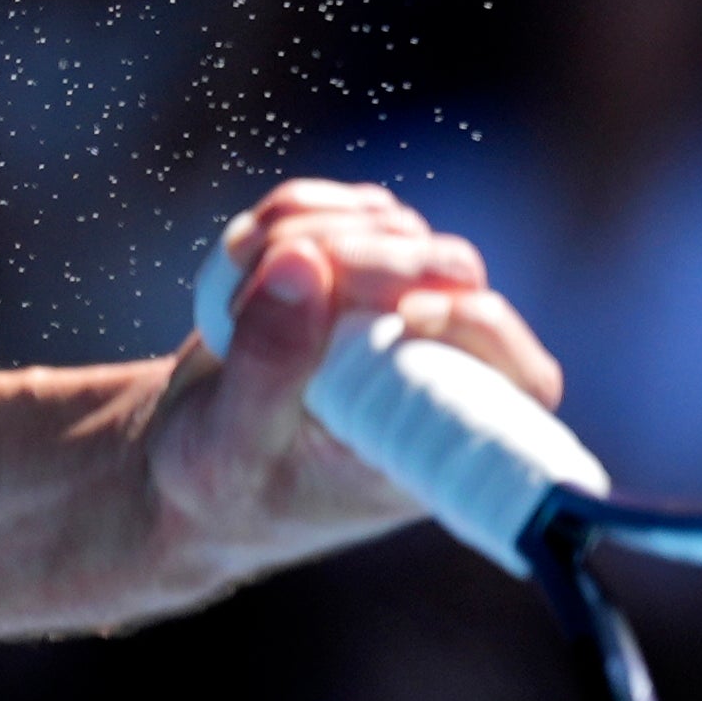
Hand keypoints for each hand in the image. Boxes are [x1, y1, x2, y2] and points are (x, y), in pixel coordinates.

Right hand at [145, 179, 564, 577]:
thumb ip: (271, 365)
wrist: (181, 463)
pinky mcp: (358, 272)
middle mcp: (432, 373)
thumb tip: (303, 264)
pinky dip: (295, 213)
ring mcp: (396, 313)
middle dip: (369, 256)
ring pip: (397, 230)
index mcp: (432, 443)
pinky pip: (351, 211)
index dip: (478, 328)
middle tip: (279, 270)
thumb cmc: (219, 489)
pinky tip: (242, 255)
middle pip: (453, 275)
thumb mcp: (233, 446)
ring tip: (239, 276)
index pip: (520, 380)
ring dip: (315, 229)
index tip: (408, 313)